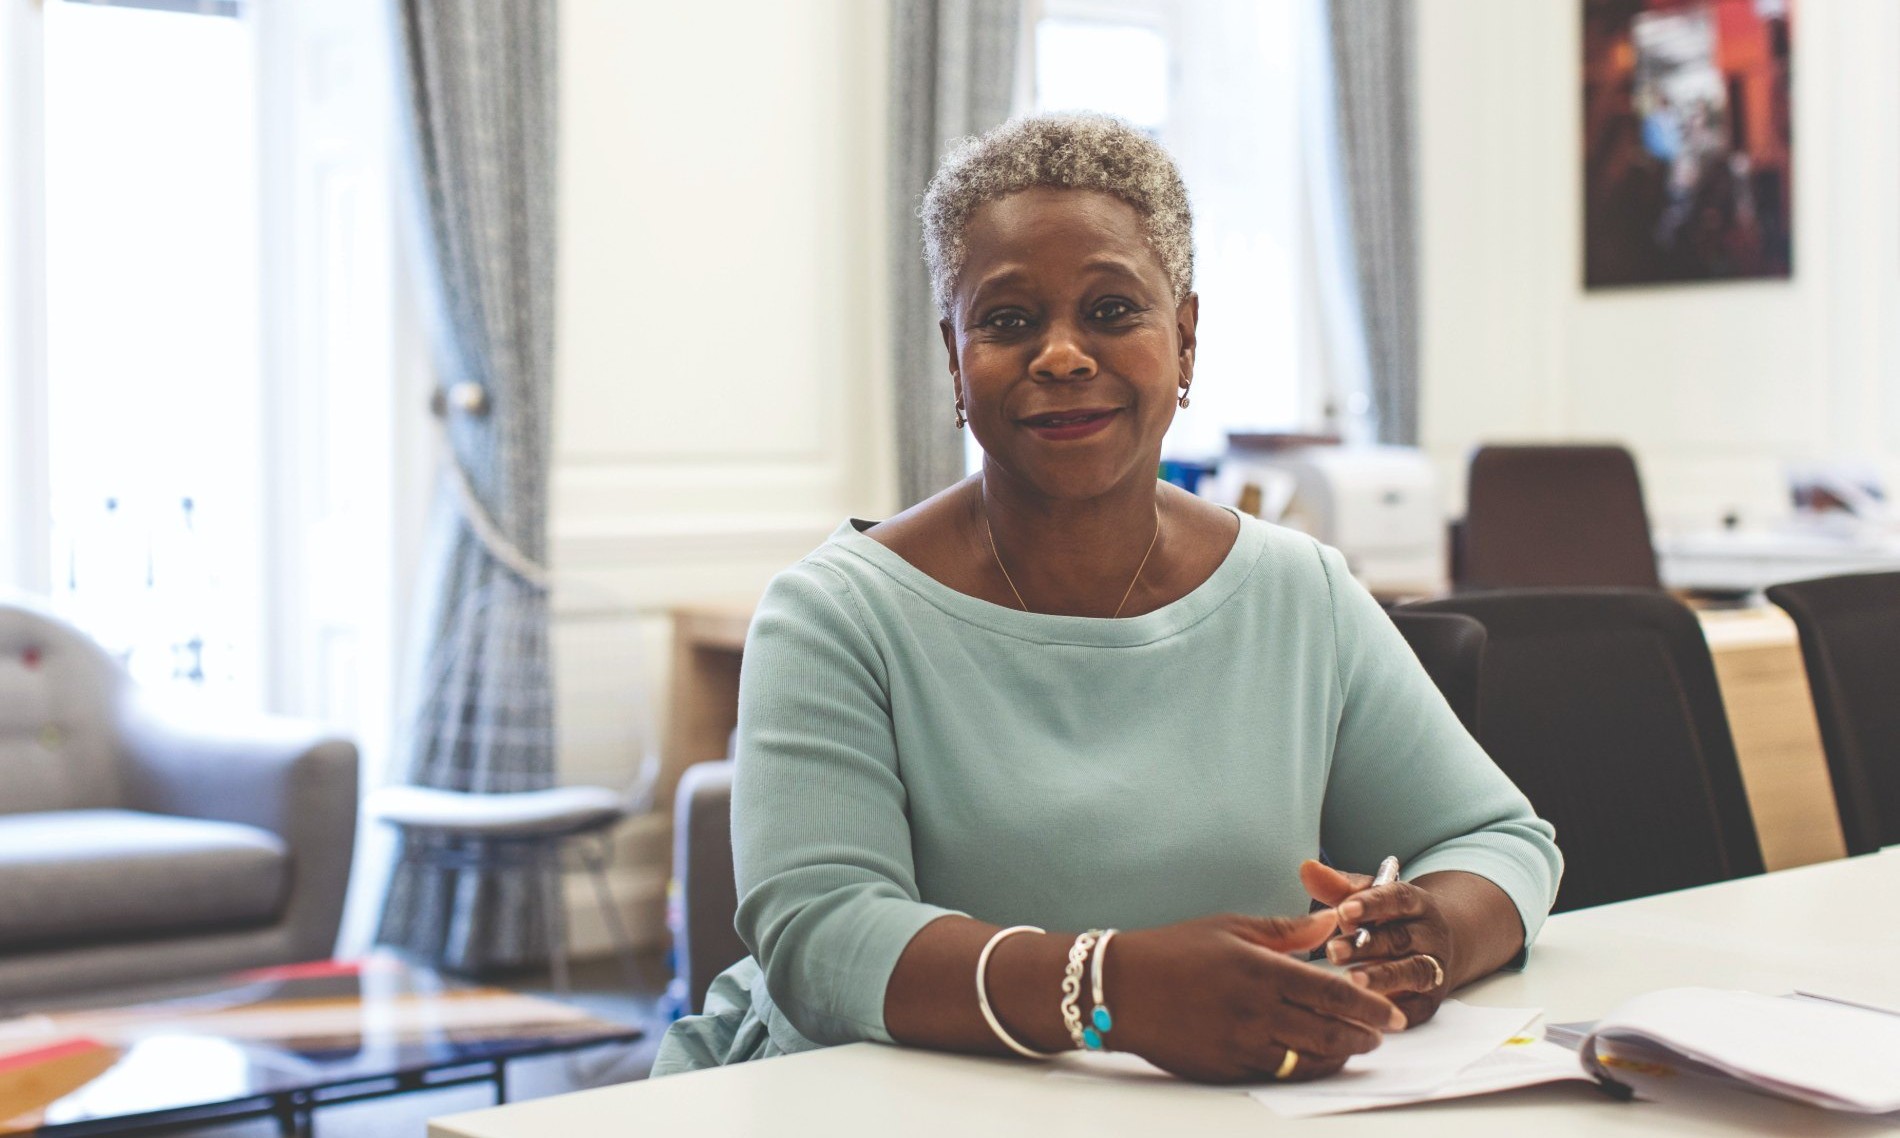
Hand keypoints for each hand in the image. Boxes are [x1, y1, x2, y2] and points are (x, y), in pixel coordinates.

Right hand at [1107, 911, 1405, 1084]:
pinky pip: (1278, 1072)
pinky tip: (1313, 1057)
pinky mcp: (1226, 1067)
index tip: (1392, 1012)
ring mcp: (1240, 1044)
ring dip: (1339, 1055)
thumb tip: (1329, 924)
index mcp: (1259, 970)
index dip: (1368, 1005)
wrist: (1120, 989)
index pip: (1330, 993)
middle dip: (1363, 1035)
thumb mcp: (1230, 927)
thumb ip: (1286, 930)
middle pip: (1327, 1032)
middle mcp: (1254, 1011)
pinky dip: (1304, 1066)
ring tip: (1355, 1046)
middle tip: (1383, 1033)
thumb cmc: (1174, 951)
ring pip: (1308, 1059)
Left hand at [1301, 859, 1453, 1026]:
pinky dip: (1394, 1013)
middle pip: (1401, 938)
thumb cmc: (1387, 921)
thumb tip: (1307, 868)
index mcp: (1417, 903)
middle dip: (1368, 945)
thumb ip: (1338, 887)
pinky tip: (1367, 1014)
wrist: (1431, 949)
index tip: (1344, 910)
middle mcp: (1430, 935)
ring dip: (1384, 977)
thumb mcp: (1366, 899)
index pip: (1399, 898)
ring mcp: (1435, 968)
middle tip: (1332, 951)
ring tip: (1352, 981)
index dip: (1373, 904)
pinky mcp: (1430, 1000)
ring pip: (1414, 972)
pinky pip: (1415, 1008)